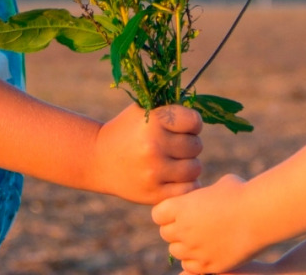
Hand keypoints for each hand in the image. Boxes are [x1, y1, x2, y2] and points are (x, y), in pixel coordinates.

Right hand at [87, 103, 202, 203]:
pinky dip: (186, 184)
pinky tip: (175, 177)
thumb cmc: (127, 131)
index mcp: (153, 121)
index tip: (182, 127)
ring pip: (195, 168)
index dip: (192, 124)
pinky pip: (188, 189)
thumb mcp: (144, 111)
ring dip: (189, 165)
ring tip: (174, 161)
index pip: (195, 121)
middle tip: (175, 146)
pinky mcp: (154, 193)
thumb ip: (172, 111)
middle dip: (189, 144)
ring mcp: (154, 172)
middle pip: (196, 145)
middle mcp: (154, 146)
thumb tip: (207, 114)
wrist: (97, 159)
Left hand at [153, 173, 259, 273]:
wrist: (260, 215)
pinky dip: (196, 260)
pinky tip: (208, 250)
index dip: (168, 212)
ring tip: (201, 238)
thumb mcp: (218, 185)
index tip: (180, 210)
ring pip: (176, 252)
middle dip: (176, 229)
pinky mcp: (208, 265)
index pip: (157, 214)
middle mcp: (182, 229)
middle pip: (165, 234)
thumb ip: (203, 195)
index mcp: (180, 207)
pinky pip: (191, 266)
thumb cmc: (242, 193)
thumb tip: (204, 198)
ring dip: (185, 246)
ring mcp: (194, 249)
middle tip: (192, 225)